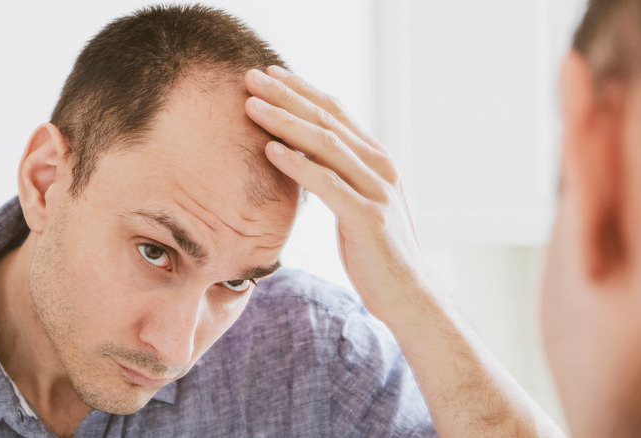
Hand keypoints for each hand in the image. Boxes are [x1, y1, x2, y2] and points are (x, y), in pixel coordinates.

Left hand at [244, 66, 436, 322]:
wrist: (409, 294)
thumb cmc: (377, 250)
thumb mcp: (360, 203)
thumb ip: (342, 175)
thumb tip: (308, 156)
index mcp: (377, 159)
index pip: (336, 112)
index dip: (301, 90)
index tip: (270, 74)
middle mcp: (381, 166)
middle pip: (327, 119)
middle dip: (286, 96)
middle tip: (251, 76)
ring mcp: (377, 190)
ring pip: (325, 144)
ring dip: (284, 122)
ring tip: (251, 106)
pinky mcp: (368, 217)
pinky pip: (327, 184)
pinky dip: (298, 164)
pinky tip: (271, 150)